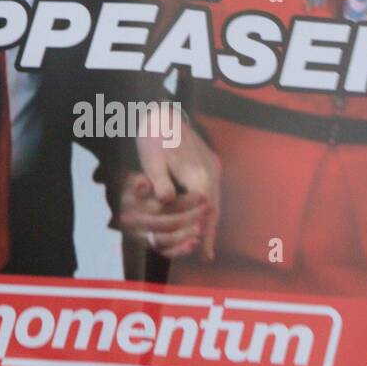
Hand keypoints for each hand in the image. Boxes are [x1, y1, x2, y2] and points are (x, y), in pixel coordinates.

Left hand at [135, 118, 220, 261]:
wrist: (161, 110)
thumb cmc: (155, 135)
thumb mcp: (152, 159)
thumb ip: (159, 182)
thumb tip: (166, 201)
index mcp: (199, 172)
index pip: (204, 209)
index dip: (203, 231)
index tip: (201, 251)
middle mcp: (211, 172)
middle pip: (214, 209)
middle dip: (209, 232)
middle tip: (206, 255)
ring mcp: (212, 167)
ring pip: (214, 201)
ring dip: (209, 222)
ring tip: (205, 243)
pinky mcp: (208, 164)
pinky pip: (210, 192)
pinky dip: (206, 208)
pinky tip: (202, 216)